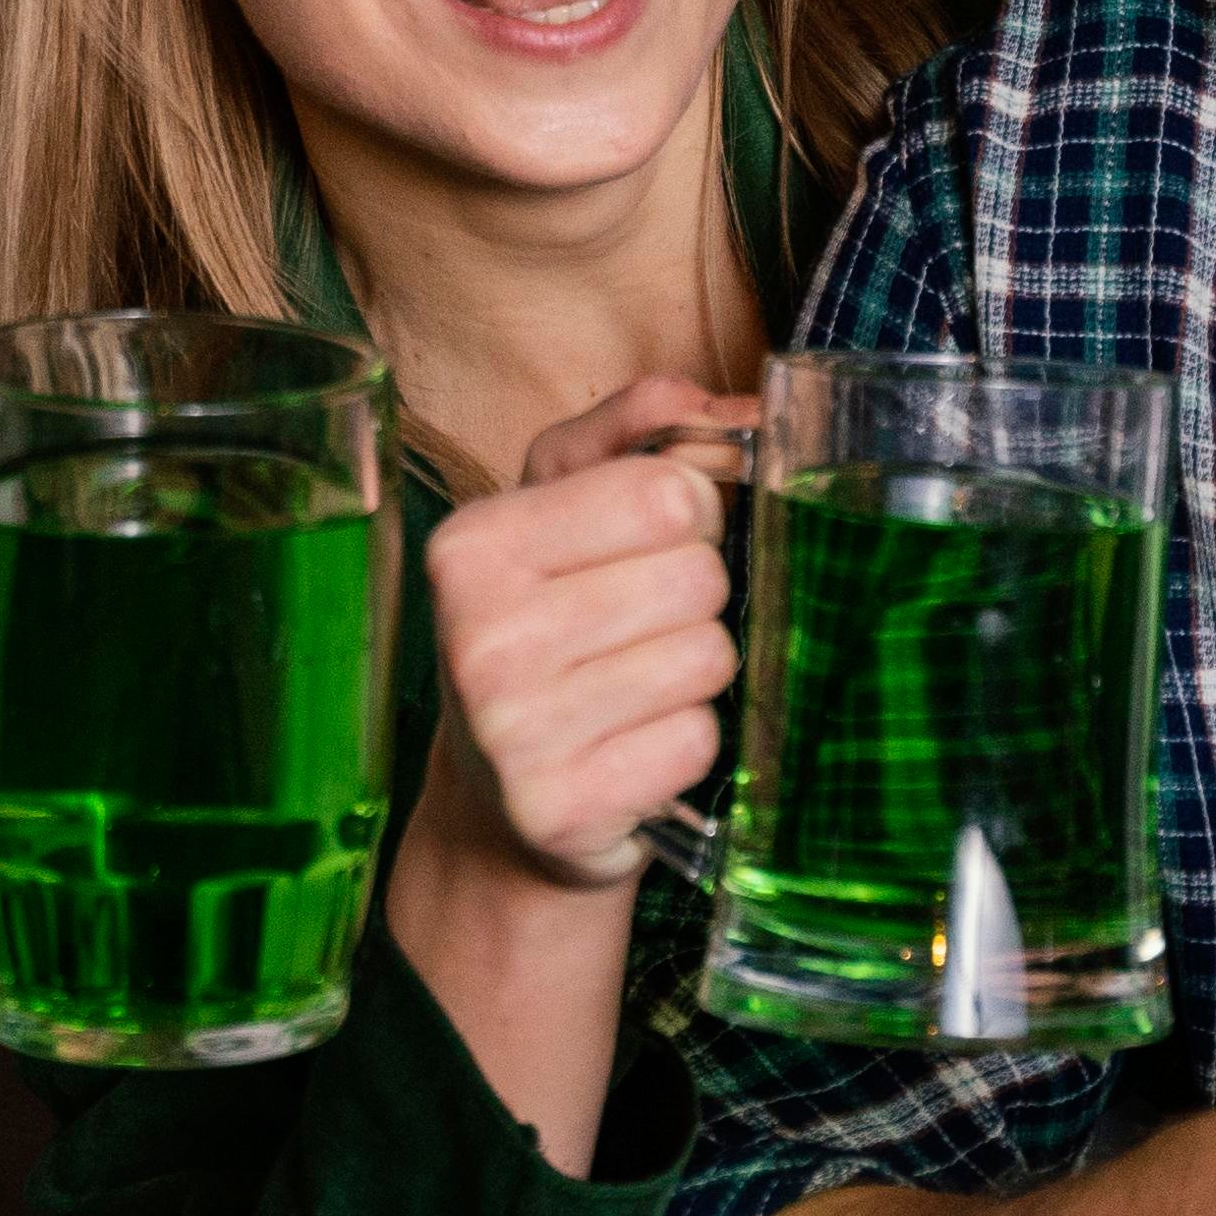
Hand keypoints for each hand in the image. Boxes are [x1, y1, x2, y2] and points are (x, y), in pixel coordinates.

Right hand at [414, 376, 756, 891]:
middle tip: (640, 626)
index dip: (687, 514)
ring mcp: (513, 731)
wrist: (498, 803)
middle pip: (697, 576)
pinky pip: (698, 741)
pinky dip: (686, 743)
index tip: (649, 545)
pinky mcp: (560, 808)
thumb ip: (639, 429)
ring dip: (694, 673)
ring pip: (708, 658)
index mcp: (475, 543)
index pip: (666, 493)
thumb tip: (741, 408)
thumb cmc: (544, 629)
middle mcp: (479, 634)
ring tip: (636, 687)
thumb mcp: (562, 506)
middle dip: (693, 598)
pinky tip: (634, 746)